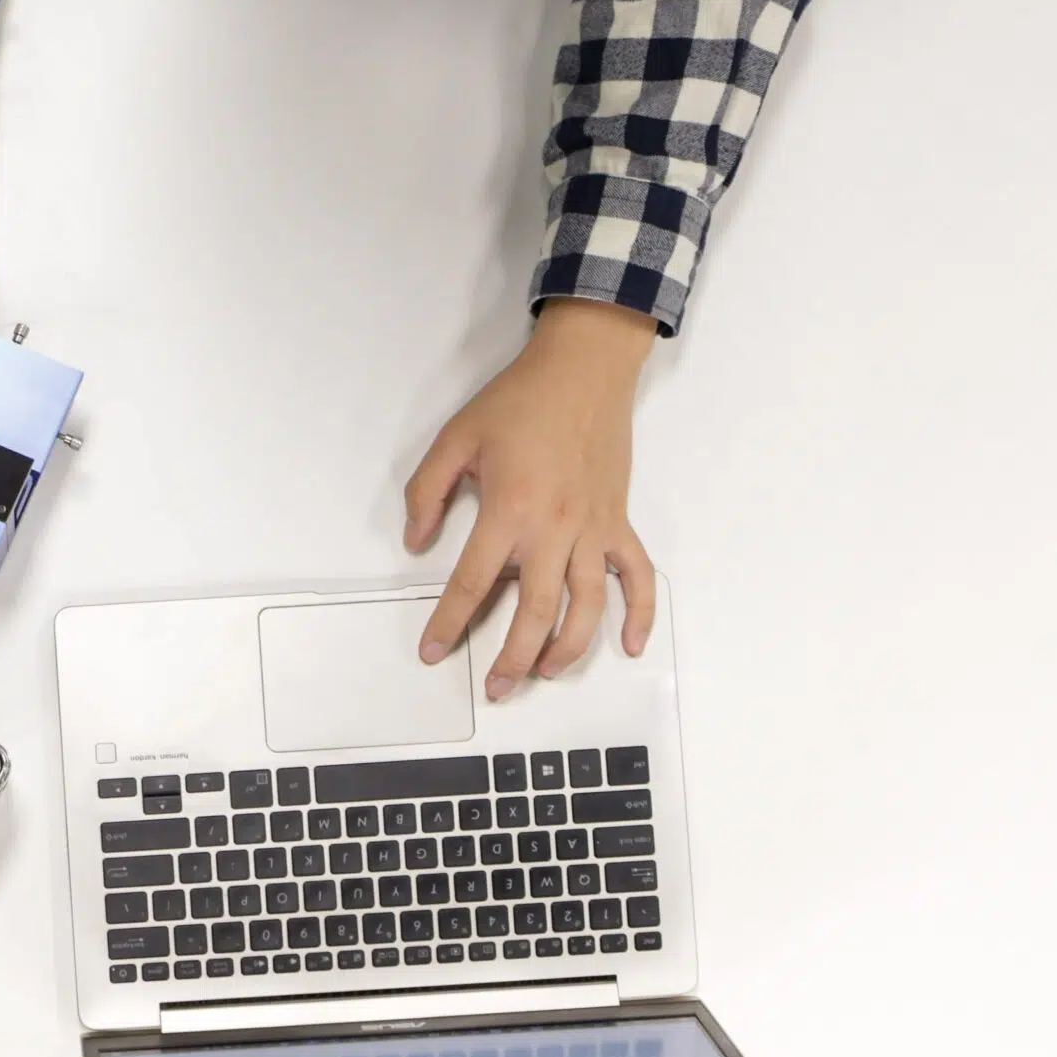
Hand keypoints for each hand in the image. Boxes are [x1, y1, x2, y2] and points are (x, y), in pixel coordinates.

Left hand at [404, 299, 661, 698]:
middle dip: (512, 656)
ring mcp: (594, 528)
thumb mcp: (454, 439)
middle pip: (536, 611)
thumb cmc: (518, 401)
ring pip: (588, 605)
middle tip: (495, 688)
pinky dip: (640, 612)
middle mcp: (556, 528)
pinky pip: (638, 575)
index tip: (432, 652)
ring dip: (568, 648)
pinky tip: (632, 644)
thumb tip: (416, 542)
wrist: (584, 368)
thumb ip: (426, 493)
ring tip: (543, 674)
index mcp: (510, 510)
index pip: (474, 583)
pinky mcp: (620, 521)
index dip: (449, 622)